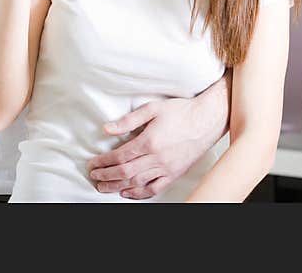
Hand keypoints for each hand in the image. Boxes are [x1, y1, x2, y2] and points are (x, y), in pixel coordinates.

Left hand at [85, 95, 224, 199]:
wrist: (208, 119)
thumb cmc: (181, 111)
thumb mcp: (152, 108)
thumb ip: (128, 120)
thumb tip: (107, 129)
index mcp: (149, 141)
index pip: (120, 156)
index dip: (103, 162)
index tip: (93, 164)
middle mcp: (157, 158)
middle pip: (126, 172)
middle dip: (107, 176)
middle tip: (94, 178)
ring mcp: (167, 168)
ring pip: (137, 183)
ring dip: (118, 187)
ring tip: (104, 187)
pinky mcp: (175, 173)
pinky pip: (155, 188)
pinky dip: (140, 193)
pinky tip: (129, 193)